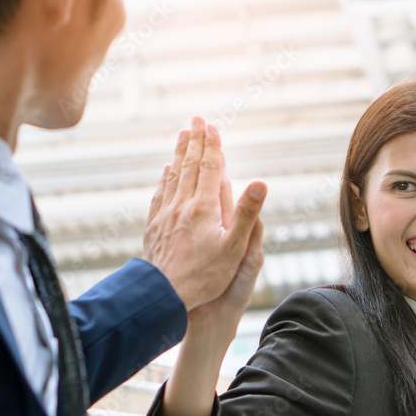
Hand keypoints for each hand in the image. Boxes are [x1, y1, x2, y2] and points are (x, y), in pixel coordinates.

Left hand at [144, 117, 266, 312]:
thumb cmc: (204, 277)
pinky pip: (160, 195)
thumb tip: (260, 182)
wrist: (164, 294)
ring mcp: (165, 215)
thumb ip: (247, 214)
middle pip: (189, 166)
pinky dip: (165, 179)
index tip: (212, 126)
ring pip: (173, 177)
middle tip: (196, 120)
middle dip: (195, 141)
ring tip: (182, 136)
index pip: (209, 169)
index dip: (212, 146)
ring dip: (179, 154)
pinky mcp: (154, 227)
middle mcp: (182, 206)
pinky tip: (166, 172)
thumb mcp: (234, 248)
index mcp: (204, 208)